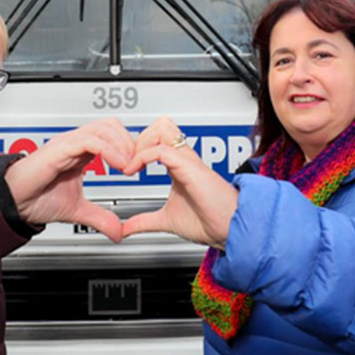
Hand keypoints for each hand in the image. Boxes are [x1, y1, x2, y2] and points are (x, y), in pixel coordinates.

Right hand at [4, 118, 133, 241]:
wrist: (14, 202)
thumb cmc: (36, 199)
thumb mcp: (77, 211)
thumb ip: (99, 218)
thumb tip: (118, 231)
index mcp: (80, 151)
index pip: (112, 135)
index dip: (129, 146)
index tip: (138, 166)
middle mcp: (75, 143)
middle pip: (111, 125)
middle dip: (129, 142)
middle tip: (136, 164)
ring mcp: (68, 143)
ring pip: (103, 128)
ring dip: (122, 145)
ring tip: (129, 166)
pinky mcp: (60, 149)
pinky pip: (90, 140)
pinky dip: (109, 150)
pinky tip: (119, 165)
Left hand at [121, 118, 237, 248]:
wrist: (229, 229)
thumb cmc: (209, 221)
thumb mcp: (166, 220)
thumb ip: (144, 221)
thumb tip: (126, 228)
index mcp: (179, 166)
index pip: (157, 138)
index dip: (137, 145)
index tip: (125, 165)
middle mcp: (183, 158)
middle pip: (159, 125)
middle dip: (138, 139)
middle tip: (126, 161)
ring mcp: (187, 160)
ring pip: (162, 128)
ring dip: (141, 142)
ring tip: (130, 163)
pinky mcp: (189, 167)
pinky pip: (162, 150)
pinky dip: (142, 156)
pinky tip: (133, 171)